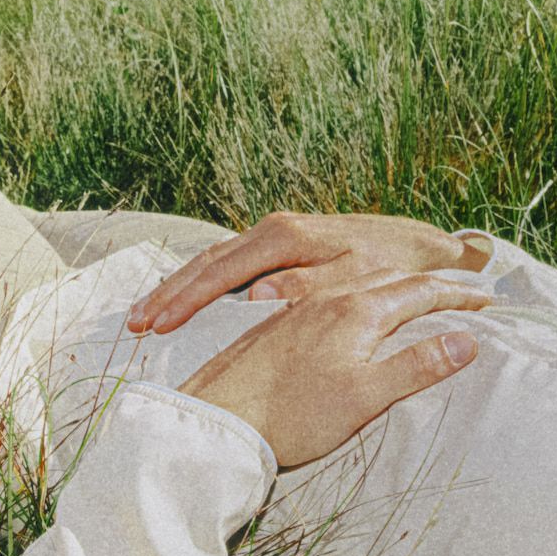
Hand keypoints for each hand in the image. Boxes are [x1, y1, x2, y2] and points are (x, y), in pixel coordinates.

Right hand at [126, 211, 490, 334]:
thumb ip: (309, 288)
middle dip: (169, 292)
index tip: (157, 324)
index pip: (221, 269)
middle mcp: (273, 230)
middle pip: (206, 262)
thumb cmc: (392, 266)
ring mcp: (274, 236)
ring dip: (178, 288)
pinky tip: (181, 303)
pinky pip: (226, 264)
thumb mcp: (357, 280)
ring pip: (212, 260)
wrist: (420, 246)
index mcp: (286, 237)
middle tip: (136, 324)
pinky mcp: (278, 246)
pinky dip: (199, 283)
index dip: (186, 298)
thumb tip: (258, 295)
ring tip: (145, 317)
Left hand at [178, 272, 488, 469]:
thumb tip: (466, 342)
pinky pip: (331, 293)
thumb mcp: (366, 397)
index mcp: (358, 311)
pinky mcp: (278, 324)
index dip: (459, 295)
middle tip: (462, 291)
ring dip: (394, 284)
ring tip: (415, 293)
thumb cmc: (293, 416)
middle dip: (431, 284)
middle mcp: (330, 299)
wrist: (220, 421)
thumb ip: (417, 367)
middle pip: (392, 279)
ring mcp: (301, 309)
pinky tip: (352, 309)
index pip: (421, 292)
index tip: (489, 300)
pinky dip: (360, 294)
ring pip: (359, 282)